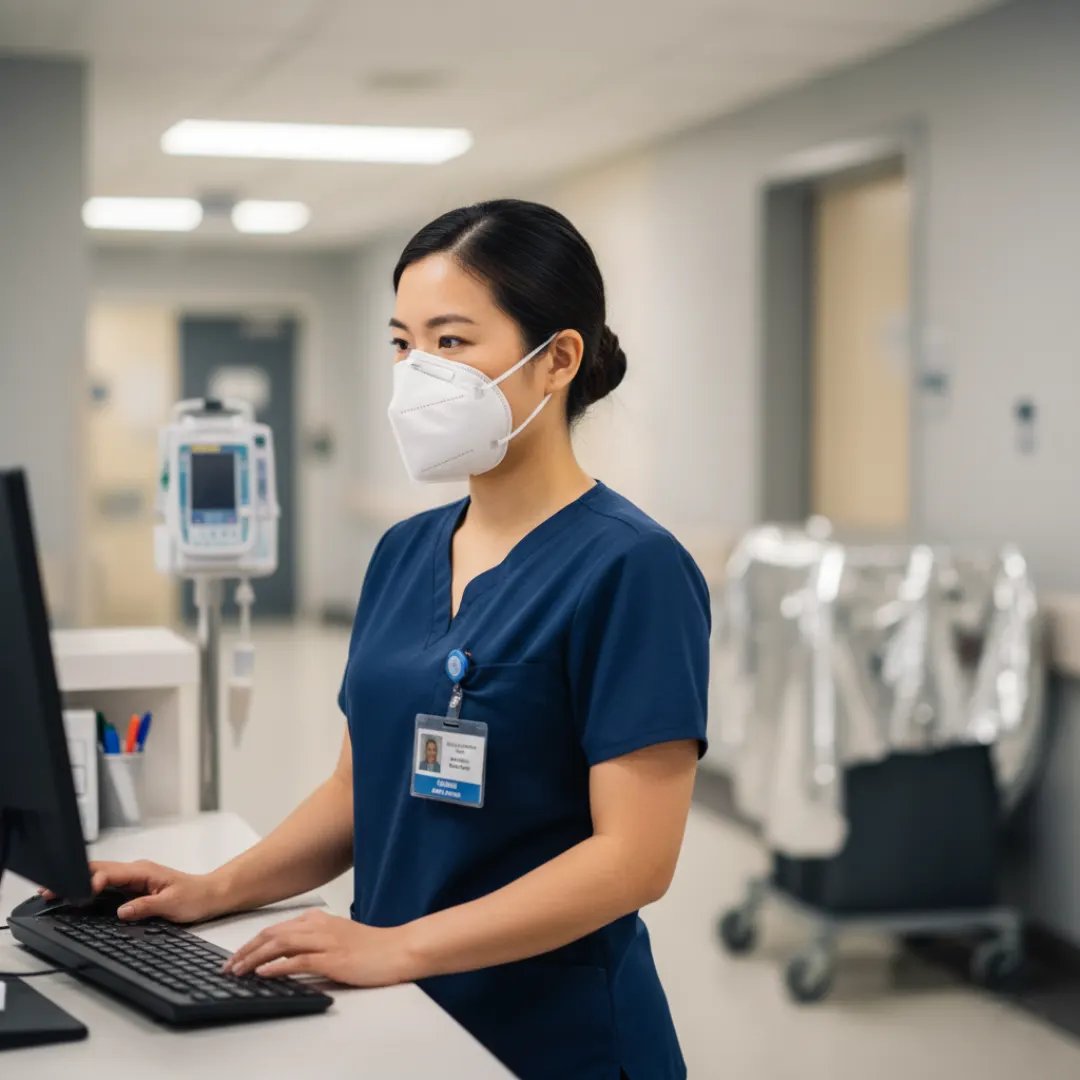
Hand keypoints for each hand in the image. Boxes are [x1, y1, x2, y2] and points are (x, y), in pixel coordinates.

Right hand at [38, 859, 232, 923]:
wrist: (211, 894)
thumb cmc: (196, 897)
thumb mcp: (172, 904)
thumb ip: (146, 907)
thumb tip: (121, 911)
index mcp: (143, 871)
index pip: (111, 872)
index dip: (93, 881)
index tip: (81, 893)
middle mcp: (136, 872)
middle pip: (100, 871)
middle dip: (75, 878)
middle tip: (49, 890)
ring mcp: (134, 879)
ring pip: (101, 877)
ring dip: (80, 883)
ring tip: (54, 892)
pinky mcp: (134, 888)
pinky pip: (108, 887)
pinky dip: (91, 890)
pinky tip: (77, 897)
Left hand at [222, 909, 415, 986]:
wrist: (399, 949)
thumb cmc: (372, 948)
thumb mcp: (339, 938)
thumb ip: (314, 941)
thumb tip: (287, 954)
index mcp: (319, 920)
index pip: (276, 928)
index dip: (252, 942)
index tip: (236, 956)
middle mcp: (319, 926)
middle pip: (273, 934)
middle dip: (246, 950)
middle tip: (228, 966)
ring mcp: (326, 941)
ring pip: (281, 944)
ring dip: (254, 958)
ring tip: (237, 970)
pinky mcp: (333, 958)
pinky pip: (299, 960)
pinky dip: (277, 966)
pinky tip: (263, 973)